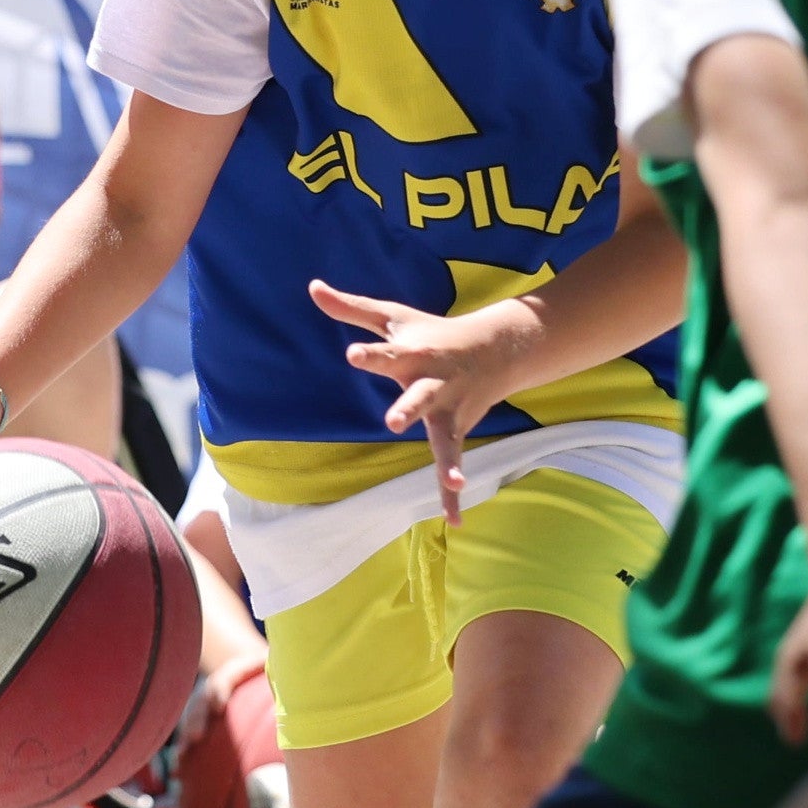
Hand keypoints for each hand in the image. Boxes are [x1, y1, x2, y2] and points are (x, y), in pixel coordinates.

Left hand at [304, 279, 542, 519]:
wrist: (495, 349)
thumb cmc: (431, 331)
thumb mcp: (391, 317)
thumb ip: (351, 309)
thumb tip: (312, 287)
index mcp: (412, 353)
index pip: (385, 352)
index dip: (370, 354)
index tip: (353, 353)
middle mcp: (433, 383)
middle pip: (419, 397)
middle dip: (409, 409)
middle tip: (394, 423)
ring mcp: (448, 409)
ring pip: (446, 436)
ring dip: (450, 460)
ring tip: (454, 481)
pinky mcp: (455, 429)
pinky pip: (453, 461)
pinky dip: (452, 492)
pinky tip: (453, 520)